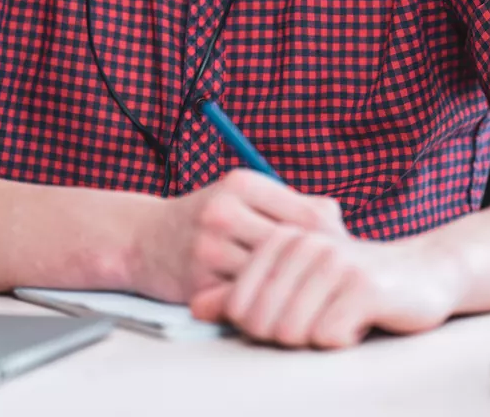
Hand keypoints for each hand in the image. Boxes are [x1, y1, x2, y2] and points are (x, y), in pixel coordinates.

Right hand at [130, 169, 345, 303]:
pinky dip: (265, 304)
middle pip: (294, 249)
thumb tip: (339, 225)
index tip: (345, 258)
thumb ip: (290, 204)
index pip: (309, 216)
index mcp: (242, 184)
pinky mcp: (198, 283)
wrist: (143, 239)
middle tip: (337, 284)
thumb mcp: (243, 196)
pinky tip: (278, 306)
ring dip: (294, 289)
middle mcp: (224, 212)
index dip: (334, 242)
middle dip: (319, 268)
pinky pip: (247, 300)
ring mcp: (208, 249)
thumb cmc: (208, 219)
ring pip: (273, 277)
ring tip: (313, 296)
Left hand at [188, 227, 464, 349]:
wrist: (424, 271)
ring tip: (339, 317)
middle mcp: (305, 244)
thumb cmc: (352, 282)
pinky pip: (328, 337)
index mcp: (282, 239)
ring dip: (317, 339)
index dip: (260, 327)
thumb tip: (196, 307)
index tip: (293, 316)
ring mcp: (335, 262)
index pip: (238, 306)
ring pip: (293, 333)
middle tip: (319, 322)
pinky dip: (344, 340)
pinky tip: (362, 320)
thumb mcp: (295, 282)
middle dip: (288, 336)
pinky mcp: (364, 286)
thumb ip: (245, 293)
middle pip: (262, 323)